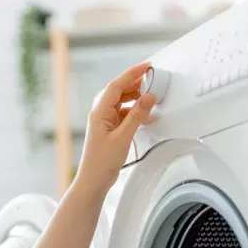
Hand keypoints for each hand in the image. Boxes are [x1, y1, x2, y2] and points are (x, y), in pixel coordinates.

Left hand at [75, 61, 156, 193]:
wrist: (94, 180)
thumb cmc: (101, 161)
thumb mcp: (123, 136)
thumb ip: (137, 115)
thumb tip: (149, 97)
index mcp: (99, 112)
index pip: (116, 85)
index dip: (132, 73)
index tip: (147, 67)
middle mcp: (100, 114)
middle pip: (119, 92)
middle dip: (136, 84)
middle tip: (153, 78)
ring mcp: (105, 122)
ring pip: (123, 103)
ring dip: (136, 97)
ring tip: (151, 95)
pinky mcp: (110, 130)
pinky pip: (124, 114)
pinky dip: (135, 111)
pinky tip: (146, 113)